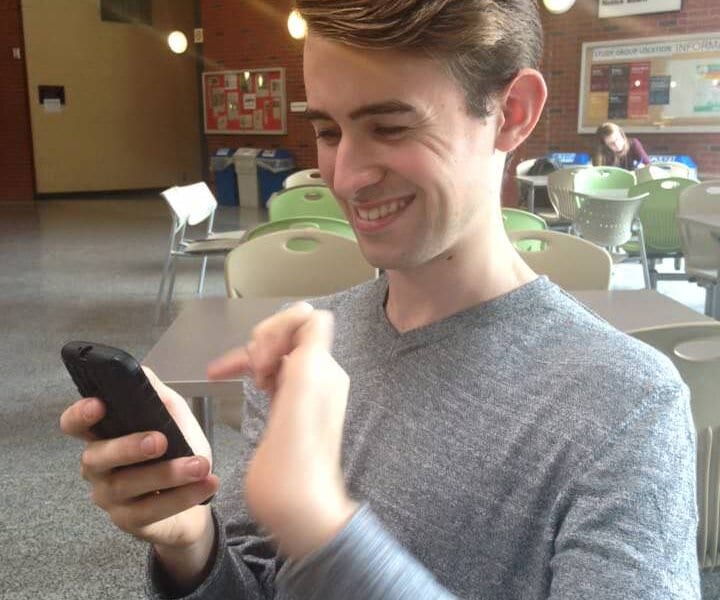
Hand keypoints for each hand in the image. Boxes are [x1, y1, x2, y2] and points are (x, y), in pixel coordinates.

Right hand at [60, 367, 219, 585]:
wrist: (196, 496)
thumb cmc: (177, 450)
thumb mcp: (172, 417)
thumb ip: (156, 395)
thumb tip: (141, 371)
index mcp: (104, 436)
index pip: (74, 425)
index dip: (80, 415)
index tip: (99, 404)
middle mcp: (98, 467)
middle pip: (97, 457)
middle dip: (128, 447)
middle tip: (160, 440)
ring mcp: (110, 497)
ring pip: (128, 486)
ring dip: (168, 473)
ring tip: (200, 464)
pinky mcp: (129, 521)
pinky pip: (152, 510)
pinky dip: (183, 496)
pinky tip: (206, 484)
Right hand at [209, 303, 357, 558]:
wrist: (295, 504)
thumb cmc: (298, 454)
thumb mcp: (307, 384)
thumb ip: (311, 341)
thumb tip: (307, 314)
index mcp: (323, 367)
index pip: (307, 319)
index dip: (279, 325)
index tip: (264, 354)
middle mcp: (315, 376)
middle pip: (286, 333)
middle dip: (262, 341)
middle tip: (256, 371)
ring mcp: (299, 393)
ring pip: (272, 353)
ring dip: (251, 355)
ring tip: (239, 374)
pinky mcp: (283, 410)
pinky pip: (265, 375)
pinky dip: (243, 370)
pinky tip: (224, 376)